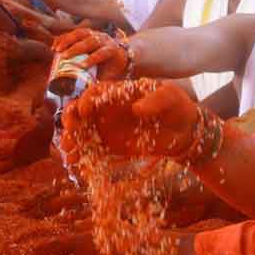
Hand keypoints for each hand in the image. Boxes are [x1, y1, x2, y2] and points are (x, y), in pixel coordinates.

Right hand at [52, 27, 132, 79]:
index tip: (81, 66)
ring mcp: (96, 34)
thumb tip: (82, 99)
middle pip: (90, 42)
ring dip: (68, 41)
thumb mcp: (109, 77)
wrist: (119, 55)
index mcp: (113, 51)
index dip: (92, 58)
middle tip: (64, 57)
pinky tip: (55, 46)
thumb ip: (97, 85)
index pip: (103, 53)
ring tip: (56, 50)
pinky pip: (74, 33)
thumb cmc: (111, 70)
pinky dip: (64, 38)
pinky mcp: (87, 32)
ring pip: (82, 34)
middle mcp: (105, 40)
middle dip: (76, 49)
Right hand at [60, 80, 199, 161]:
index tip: (84, 110)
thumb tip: (136, 108)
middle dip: (70, 120)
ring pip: (82, 131)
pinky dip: (81, 155)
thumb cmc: (178, 107)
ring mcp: (108, 127)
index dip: (86, 99)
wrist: (186, 131)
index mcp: (119, 92)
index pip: (95, 92)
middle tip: (69, 130)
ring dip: (71, 139)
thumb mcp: (171, 96)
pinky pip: (92, 149)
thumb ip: (155, 100)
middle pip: (81, 111)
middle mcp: (108, 109)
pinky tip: (74, 162)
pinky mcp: (111, 145)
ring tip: (69, 150)